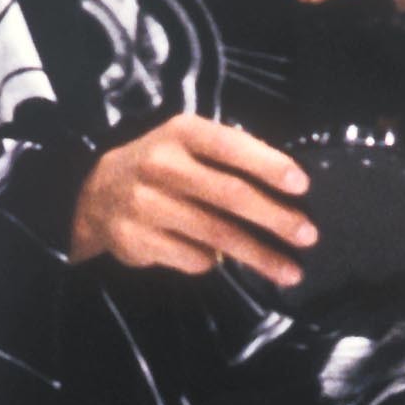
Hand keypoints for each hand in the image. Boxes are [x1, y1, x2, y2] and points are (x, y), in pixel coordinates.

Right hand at [69, 114, 314, 287]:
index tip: (302, 185)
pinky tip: (224, 264)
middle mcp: (161, 164)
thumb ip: (229, 157)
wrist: (96, 194)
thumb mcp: (188, 144)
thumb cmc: (163, 166)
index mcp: (181, 133)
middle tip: (308, 235)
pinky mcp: (136, 239)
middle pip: (229, 195)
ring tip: (291, 271)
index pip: (231, 146)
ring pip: (216, 235)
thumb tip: (290, 187)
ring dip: (259, 256)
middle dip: (275, 217)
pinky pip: (192, 258)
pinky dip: (214, 263)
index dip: (269, 165)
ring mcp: (146, 204)